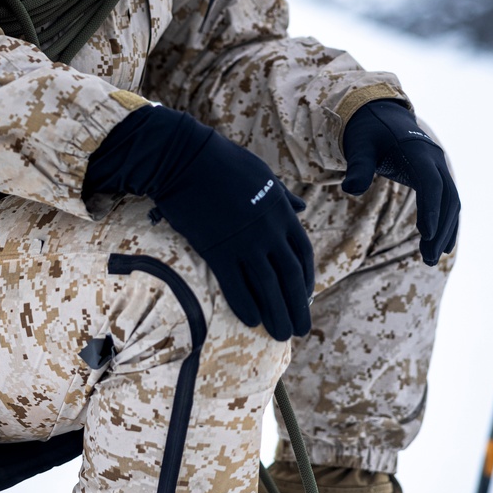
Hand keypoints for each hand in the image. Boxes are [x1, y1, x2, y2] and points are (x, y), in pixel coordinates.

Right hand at [85, 107, 313, 340]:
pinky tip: (252, 321)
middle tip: (301, 328)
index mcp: (281, 210)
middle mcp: (268, 230)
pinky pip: (236, 285)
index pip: (302, 253)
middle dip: (298, 306)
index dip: (307, 280)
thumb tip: (302, 206)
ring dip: (277, 314)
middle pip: (290, 276)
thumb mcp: (262, 173)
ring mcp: (244, 241)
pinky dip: (246, 305)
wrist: (184, 158)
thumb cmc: (222, 161)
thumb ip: (283, 194)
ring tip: (282, 334)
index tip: (306, 298)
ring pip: (268, 287)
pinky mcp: (217, 249)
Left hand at [341, 99, 458, 264]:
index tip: (427, 234)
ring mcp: (438, 167)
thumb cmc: (366, 132)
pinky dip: (446, 223)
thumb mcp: (358, 146)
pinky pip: (447, 201)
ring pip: (451, 202)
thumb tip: (349, 189)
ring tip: (431, 260)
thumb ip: (357, 167)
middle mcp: (434, 159)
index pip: (431, 183)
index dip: (431, 208)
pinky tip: (440, 246)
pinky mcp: (435, 175)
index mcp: (417, 150)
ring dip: (445, 231)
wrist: (379, 114)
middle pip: (447, 197)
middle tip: (428, 259)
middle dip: (441, 229)